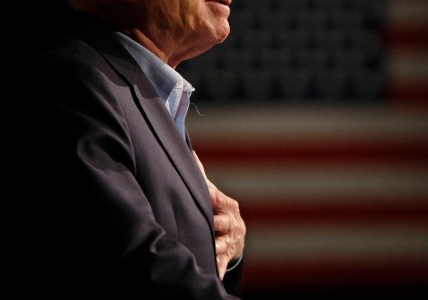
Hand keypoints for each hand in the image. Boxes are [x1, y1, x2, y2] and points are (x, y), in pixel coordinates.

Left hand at [192, 150, 245, 278]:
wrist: (235, 239)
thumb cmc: (219, 213)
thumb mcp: (214, 197)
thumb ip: (202, 178)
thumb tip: (191, 153)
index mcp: (229, 207)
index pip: (218, 200)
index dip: (211, 197)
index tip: (203, 194)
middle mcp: (233, 224)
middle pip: (225, 223)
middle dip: (218, 224)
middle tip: (213, 223)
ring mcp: (231, 241)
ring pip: (223, 244)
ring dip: (217, 247)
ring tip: (211, 249)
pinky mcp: (226, 257)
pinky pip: (221, 264)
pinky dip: (217, 269)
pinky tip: (212, 274)